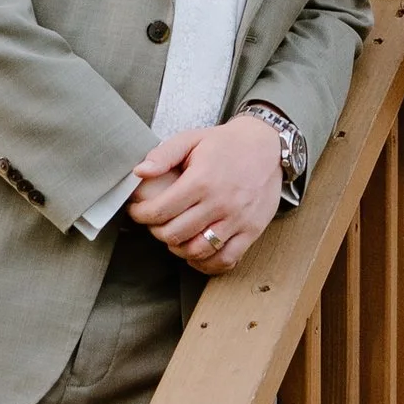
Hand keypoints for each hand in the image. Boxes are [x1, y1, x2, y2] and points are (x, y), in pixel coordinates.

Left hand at [128, 115, 284, 272]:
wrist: (266, 145)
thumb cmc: (226, 144)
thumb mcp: (191, 139)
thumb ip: (163, 155)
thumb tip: (139, 172)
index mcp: (202, 180)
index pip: (161, 210)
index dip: (140, 215)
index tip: (136, 211)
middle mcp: (220, 203)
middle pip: (175, 234)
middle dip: (156, 231)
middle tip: (154, 222)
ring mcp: (237, 219)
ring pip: (198, 251)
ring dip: (179, 249)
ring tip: (174, 237)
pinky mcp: (251, 230)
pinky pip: (226, 259)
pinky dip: (207, 264)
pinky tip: (196, 254)